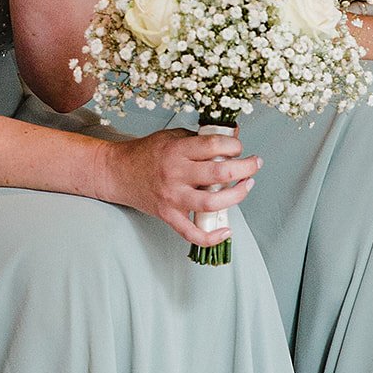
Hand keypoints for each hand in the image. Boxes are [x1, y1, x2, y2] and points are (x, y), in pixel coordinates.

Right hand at [102, 128, 260, 246]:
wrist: (117, 172)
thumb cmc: (146, 153)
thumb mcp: (171, 137)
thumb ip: (199, 139)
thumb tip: (232, 138)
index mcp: (176, 150)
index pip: (214, 145)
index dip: (234, 144)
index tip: (238, 146)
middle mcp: (175, 174)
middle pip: (220, 173)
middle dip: (245, 167)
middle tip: (255, 163)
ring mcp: (172, 197)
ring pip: (213, 203)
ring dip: (238, 195)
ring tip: (247, 186)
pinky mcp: (168, 215)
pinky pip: (192, 233)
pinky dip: (212, 236)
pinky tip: (226, 230)